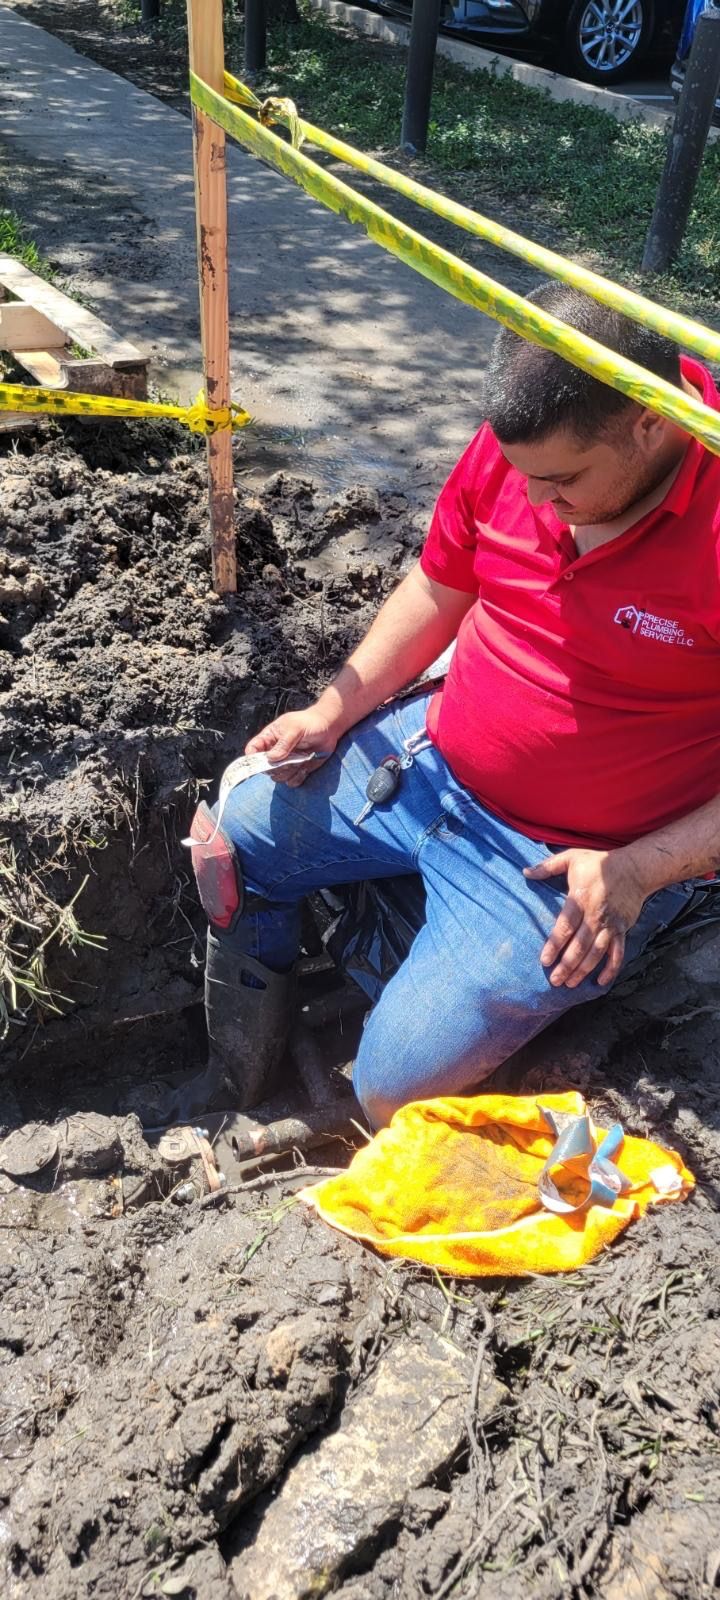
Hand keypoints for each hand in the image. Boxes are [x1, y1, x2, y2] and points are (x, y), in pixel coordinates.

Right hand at [245, 704, 341, 786]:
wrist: (328, 728)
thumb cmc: (309, 723)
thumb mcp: (295, 729)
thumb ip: (283, 743)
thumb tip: (271, 758)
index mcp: (268, 739)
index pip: (252, 750)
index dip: (252, 758)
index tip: (262, 761)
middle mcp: (274, 753)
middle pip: (265, 768)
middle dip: (276, 767)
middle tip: (288, 759)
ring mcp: (285, 763)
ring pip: (278, 777)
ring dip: (288, 772)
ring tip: (300, 760)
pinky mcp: (297, 770)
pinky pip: (291, 781)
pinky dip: (298, 777)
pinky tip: (305, 767)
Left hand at [523, 847, 649, 987]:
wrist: (635, 868)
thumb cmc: (599, 863)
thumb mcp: (571, 858)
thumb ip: (547, 866)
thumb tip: (525, 872)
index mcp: (581, 899)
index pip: (565, 926)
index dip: (555, 945)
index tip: (545, 960)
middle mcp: (596, 915)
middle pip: (580, 945)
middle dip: (567, 965)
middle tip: (554, 980)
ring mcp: (611, 924)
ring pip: (597, 952)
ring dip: (584, 970)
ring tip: (570, 984)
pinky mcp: (623, 929)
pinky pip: (618, 953)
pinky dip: (611, 969)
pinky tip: (601, 982)